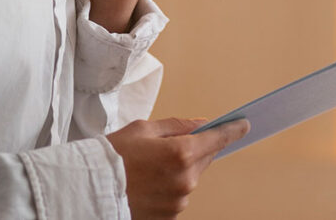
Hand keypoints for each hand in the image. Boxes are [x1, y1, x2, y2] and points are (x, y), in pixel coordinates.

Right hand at [107, 117, 249, 218]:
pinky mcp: (170, 218)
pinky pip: (178, 196)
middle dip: (193, 149)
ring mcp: (179, 202)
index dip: (231, 130)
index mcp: (181, 153)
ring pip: (190, 178)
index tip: (243, 125)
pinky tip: (148, 183)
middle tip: (166, 146)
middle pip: (203, 159)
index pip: (216, 139)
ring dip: (179, 170)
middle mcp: (186, 180)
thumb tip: (202, 125)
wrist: (92, 188)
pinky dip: (169, 187)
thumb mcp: (144, 129)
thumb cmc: (114, 155)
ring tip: (148, 167)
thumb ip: (178, 126)